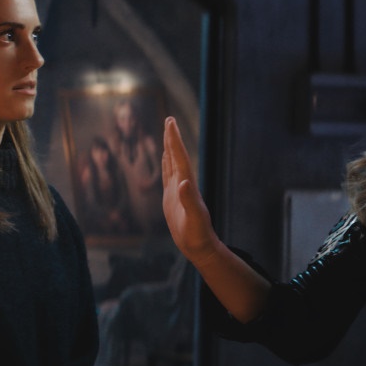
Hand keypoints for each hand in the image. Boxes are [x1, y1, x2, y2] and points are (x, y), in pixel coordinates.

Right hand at [161, 117, 222, 263]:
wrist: (200, 247)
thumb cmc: (197, 235)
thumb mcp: (193, 220)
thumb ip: (189, 201)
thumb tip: (184, 182)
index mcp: (188, 186)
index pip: (180, 158)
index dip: (175, 140)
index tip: (170, 123)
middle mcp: (184, 184)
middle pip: (178, 156)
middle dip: (173, 138)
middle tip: (169, 119)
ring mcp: (178, 190)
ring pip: (174, 163)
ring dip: (171, 148)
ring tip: (168, 133)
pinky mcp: (173, 198)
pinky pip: (169, 175)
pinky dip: (167, 164)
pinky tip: (166, 158)